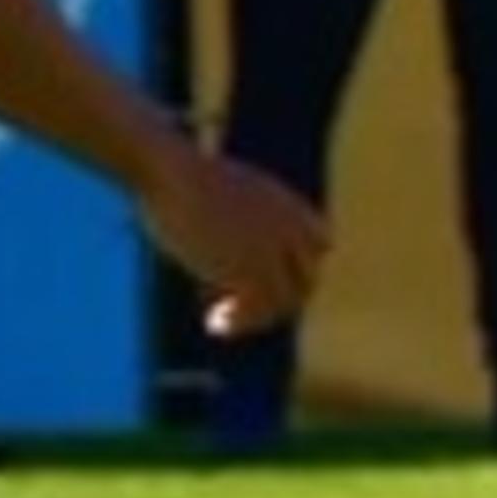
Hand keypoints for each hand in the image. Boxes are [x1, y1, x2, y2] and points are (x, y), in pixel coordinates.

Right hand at [138, 136, 329, 337]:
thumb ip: (240, 212)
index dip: (299, 265)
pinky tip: (212, 323)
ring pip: (285, 301)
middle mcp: (290, 229)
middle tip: (248, 308)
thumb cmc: (187, 177)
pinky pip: (255, 309)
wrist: (175, 175)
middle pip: (308, 279)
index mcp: (289, 206)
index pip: (321, 245)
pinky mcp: (248, 269)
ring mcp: (271, 250)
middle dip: (282, 298)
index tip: (269, 276)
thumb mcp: (225, 189)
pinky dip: (236, 322)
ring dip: (256, 318)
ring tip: (223, 320)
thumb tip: (230, 234)